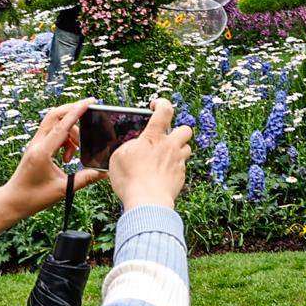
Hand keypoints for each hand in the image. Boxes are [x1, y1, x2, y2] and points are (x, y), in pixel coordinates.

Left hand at [0, 101, 102, 218]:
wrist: (12, 201)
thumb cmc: (34, 197)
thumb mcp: (63, 189)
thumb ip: (84, 179)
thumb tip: (104, 172)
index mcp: (42, 152)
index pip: (61, 126)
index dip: (76, 112)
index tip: (89, 102)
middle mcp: (37, 144)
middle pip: (54, 116)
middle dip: (72, 110)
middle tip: (89, 110)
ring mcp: (35, 144)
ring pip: (55, 125)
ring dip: (70, 132)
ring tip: (75, 154)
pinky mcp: (36, 148)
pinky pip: (52, 134)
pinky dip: (64, 139)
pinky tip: (68, 156)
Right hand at [106, 97, 193, 212]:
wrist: (147, 202)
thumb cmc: (130, 179)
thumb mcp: (119, 157)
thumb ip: (129, 145)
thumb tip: (136, 145)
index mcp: (154, 137)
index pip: (164, 110)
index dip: (162, 103)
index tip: (155, 105)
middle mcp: (170, 146)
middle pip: (185, 129)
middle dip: (178, 130)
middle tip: (166, 137)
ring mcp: (178, 161)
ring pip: (187, 148)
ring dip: (178, 149)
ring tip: (165, 156)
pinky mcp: (181, 176)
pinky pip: (182, 166)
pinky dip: (174, 167)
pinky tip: (162, 174)